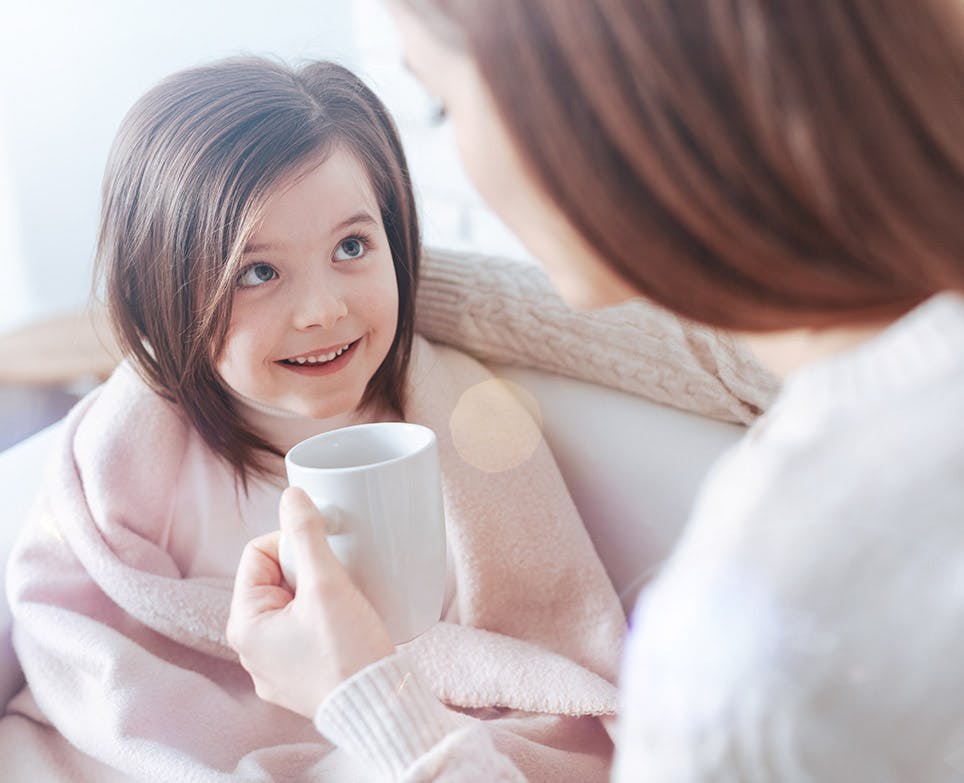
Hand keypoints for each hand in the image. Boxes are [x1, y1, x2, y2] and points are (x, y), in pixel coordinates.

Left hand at [226, 487, 394, 717]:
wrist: (380, 709)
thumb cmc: (348, 653)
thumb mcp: (327, 585)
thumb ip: (306, 536)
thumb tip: (291, 496)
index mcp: (245, 625)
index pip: (258, 554)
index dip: (292, 543)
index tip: (326, 551)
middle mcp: (252, 651)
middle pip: (276, 579)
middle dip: (310, 570)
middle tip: (340, 579)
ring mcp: (276, 668)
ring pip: (294, 605)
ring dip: (320, 593)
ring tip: (349, 600)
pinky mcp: (301, 678)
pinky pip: (306, 632)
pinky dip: (326, 620)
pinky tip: (349, 623)